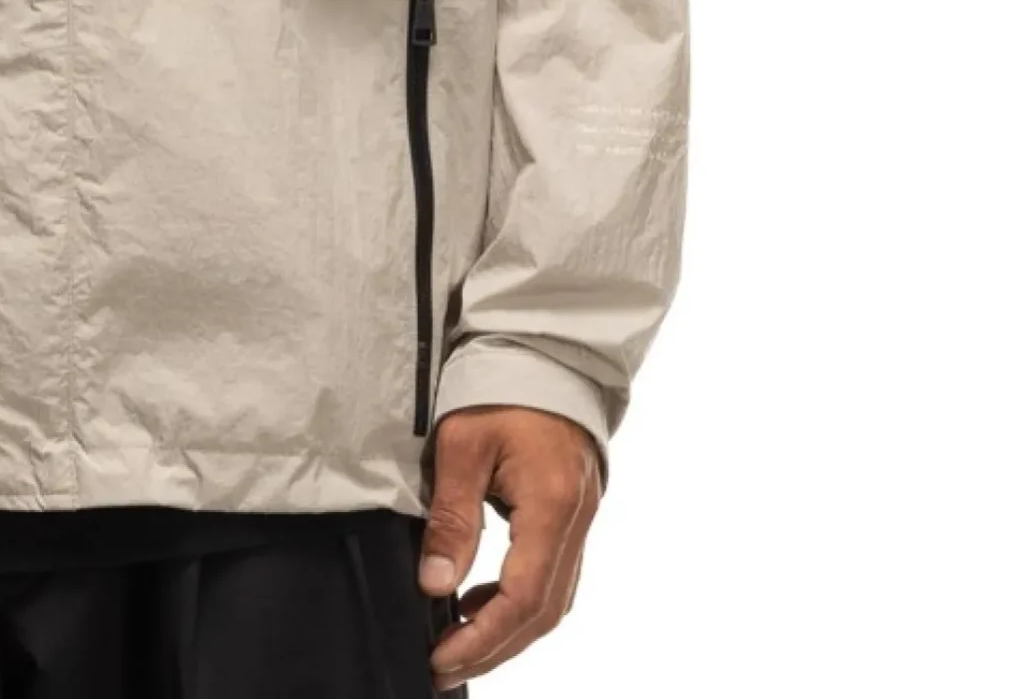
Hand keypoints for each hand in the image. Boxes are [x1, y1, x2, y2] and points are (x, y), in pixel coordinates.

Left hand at [418, 404, 602, 683]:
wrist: (543, 350)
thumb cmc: (499, 386)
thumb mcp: (462, 444)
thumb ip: (452, 517)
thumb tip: (435, 584)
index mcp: (551, 505)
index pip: (522, 597)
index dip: (482, 636)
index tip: (442, 657)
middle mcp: (575, 522)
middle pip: (543, 612)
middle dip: (495, 648)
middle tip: (445, 665)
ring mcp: (580, 521)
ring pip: (553, 600)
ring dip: (508, 630)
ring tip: (458, 641)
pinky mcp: (572, 515)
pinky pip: (553, 576)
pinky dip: (519, 600)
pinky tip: (481, 598)